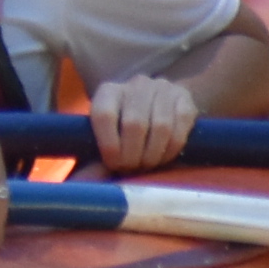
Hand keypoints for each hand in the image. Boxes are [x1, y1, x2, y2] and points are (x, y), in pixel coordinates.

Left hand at [85, 73, 199, 172]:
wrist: (161, 104)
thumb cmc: (125, 129)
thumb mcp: (106, 137)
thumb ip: (93, 158)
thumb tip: (83, 183)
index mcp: (108, 92)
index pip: (104, 115)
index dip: (109, 145)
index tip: (113, 164)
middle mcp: (136, 85)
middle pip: (134, 124)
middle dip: (133, 155)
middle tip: (132, 169)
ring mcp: (162, 88)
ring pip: (160, 127)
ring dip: (153, 155)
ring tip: (147, 165)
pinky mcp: (184, 99)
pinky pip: (180, 129)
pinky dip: (171, 150)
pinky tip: (164, 157)